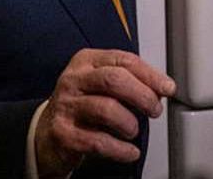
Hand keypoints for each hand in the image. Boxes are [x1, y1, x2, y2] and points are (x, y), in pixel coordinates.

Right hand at [35, 49, 175, 175]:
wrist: (45, 134)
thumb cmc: (81, 106)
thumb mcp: (101, 85)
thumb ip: (129, 81)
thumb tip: (161, 89)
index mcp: (86, 62)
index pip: (124, 60)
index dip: (150, 75)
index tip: (167, 88)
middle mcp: (73, 80)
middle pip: (114, 80)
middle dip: (142, 96)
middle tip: (154, 110)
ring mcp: (65, 106)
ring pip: (106, 109)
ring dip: (129, 123)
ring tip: (133, 130)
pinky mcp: (62, 133)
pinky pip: (98, 141)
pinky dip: (120, 149)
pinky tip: (129, 151)